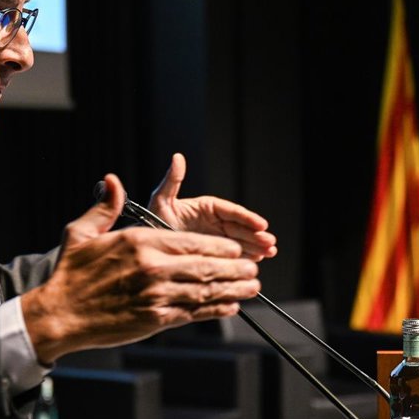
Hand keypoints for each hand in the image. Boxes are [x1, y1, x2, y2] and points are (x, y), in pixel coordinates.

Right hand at [21, 173, 260, 362]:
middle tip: (252, 267)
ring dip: (233, 289)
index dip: (219, 246)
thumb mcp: (81, 233)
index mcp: (139, 243)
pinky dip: (215, 310)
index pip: (191, 241)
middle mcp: (153, 268)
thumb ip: (104, 207)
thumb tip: (112, 181)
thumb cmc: (70, 275)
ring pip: (205, 290)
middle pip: (206, 266)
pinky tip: (229, 307)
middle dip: (234, 267)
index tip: (233, 248)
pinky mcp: (155, 320)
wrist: (59, 315)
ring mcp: (156, 296)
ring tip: (252, 287)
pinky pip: (194, 313)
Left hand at [148, 153, 277, 261]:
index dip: (248, 218)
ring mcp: (216, 238)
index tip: (261, 224)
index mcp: (207, 207)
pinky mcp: (214, 252)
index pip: (231, 212)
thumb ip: (173, 181)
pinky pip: (232, 254)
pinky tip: (257, 261)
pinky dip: (245, 257)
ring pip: (240, 241)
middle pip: (240, 228)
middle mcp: (214, 222)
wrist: (147, 246)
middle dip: (256, 235)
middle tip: (270, 243)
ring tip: (269, 253)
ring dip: (256, 247)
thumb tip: (178, 157)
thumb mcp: (160, 200)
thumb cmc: (152, 220)